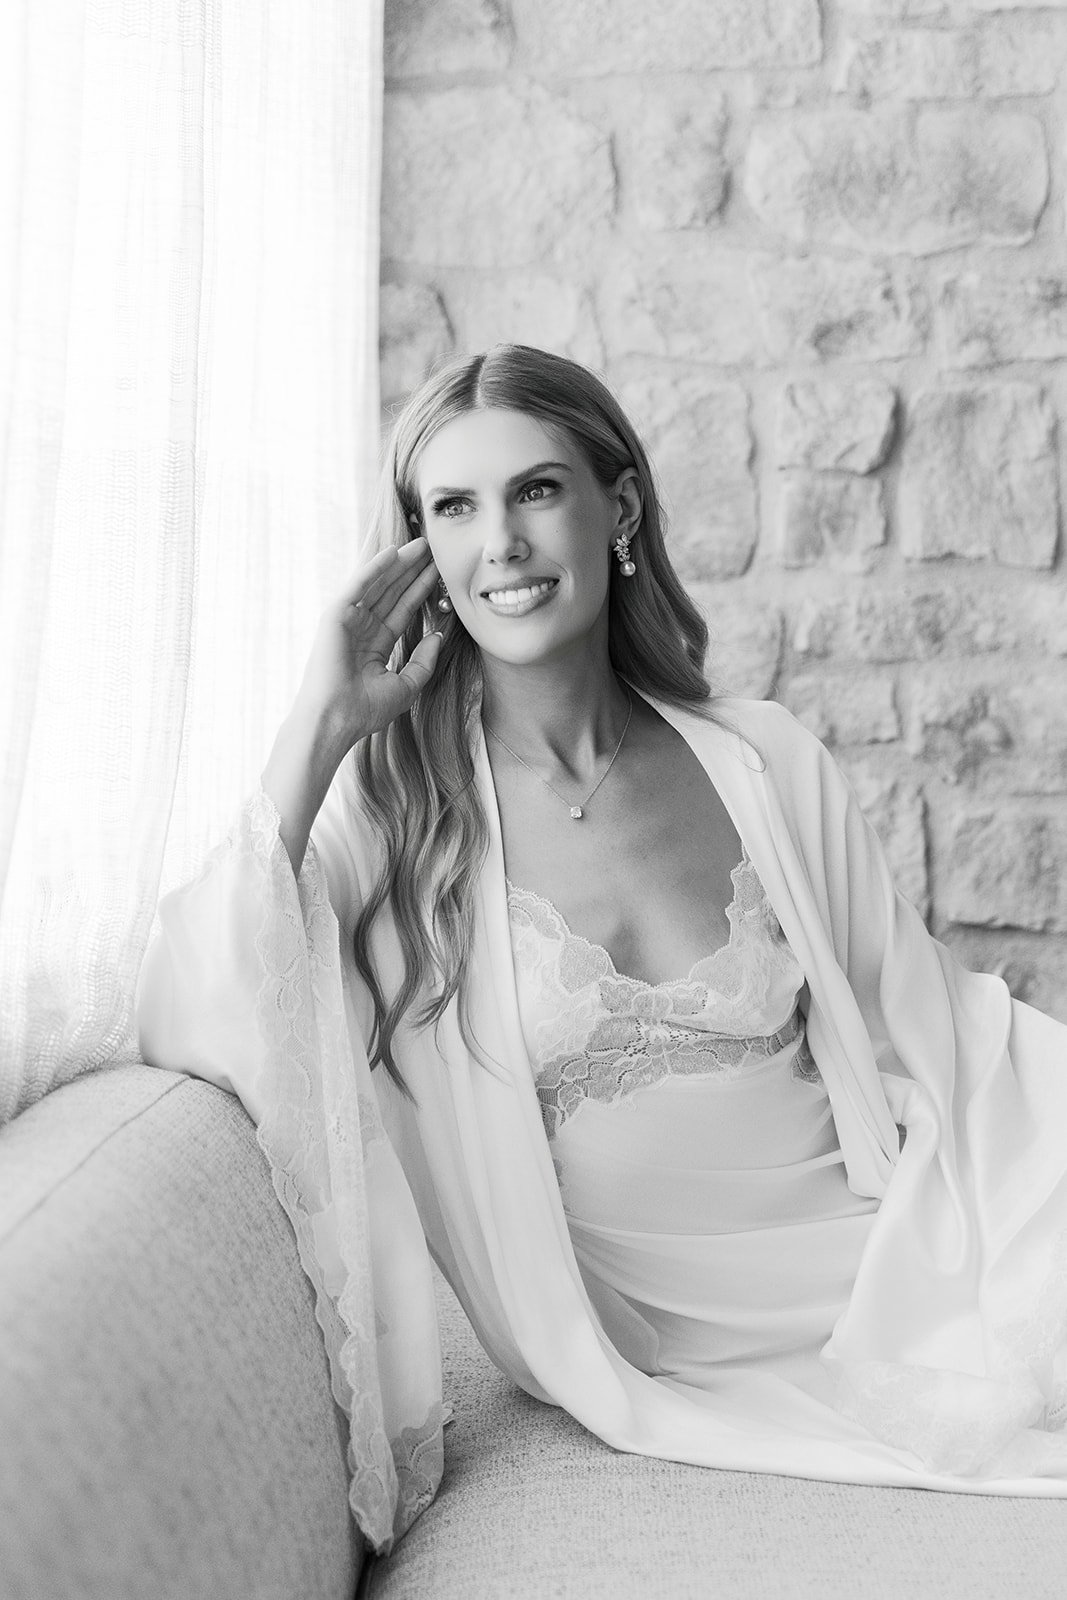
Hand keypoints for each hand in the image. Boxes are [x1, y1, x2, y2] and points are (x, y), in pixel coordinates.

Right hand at [293, 537, 443, 755]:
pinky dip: (375, 569)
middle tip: (435, 548)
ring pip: (379, 585)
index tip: (441, 572)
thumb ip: (424, 660)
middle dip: (413, 570)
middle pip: (393, 592)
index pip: (403, 610)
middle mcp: (362, 628)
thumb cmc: (365, 710)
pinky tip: (394, 553)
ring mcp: (348, 620)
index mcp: (376, 644)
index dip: (421, 590)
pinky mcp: (336, 615)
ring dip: (399, 563)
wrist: (336, 720)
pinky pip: (359, 586)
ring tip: (421, 544)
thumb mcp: (406, 685)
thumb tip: (439, 636)